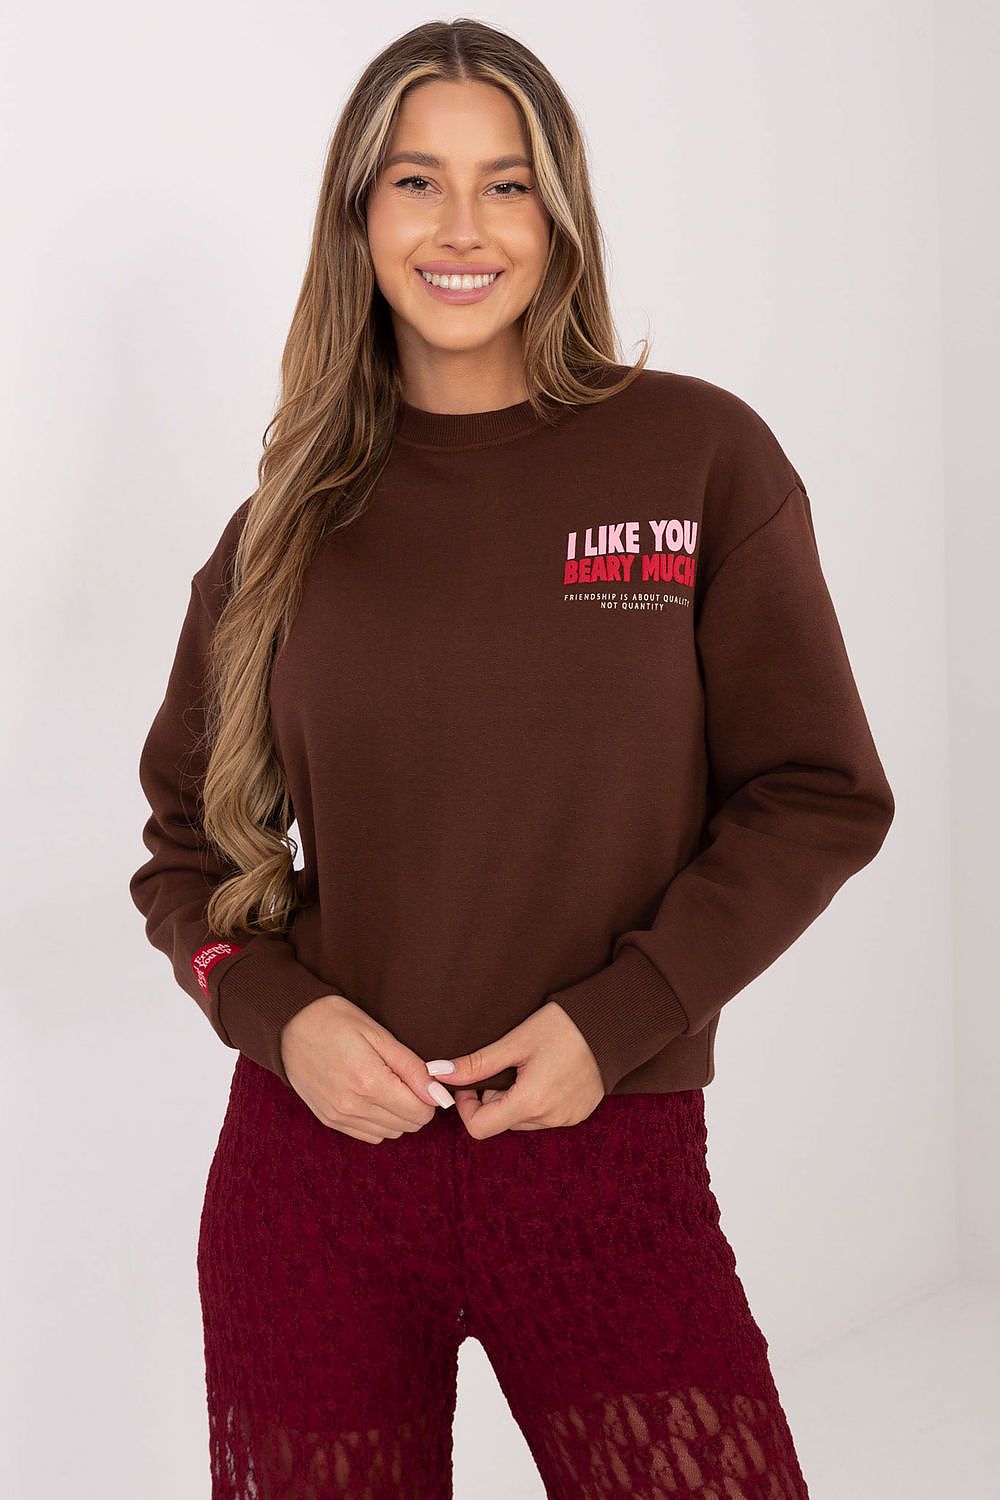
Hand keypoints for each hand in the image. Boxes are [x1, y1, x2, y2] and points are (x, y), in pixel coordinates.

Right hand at [281, 993, 453, 1141]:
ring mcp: (338, 1117)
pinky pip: (367, 1135)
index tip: (423, 1079)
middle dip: (415, 1105)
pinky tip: (371, 1096)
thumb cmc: (336, 1020)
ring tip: (386, 1084)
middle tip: (405, 1078)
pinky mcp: (328, 1120)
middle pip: (407, 1127)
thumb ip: (412, 1068)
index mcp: (369, 1083)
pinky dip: (378, 1121)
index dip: (429, 1097)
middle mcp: (353, 1107)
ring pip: (389, 1134)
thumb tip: (438, 1094)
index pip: (420, 1114)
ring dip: (397, 1115)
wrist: (289, 1023)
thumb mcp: (379, 1034)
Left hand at [441, 1001, 604, 1137]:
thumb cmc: (564, 1025)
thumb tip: (439, 1073)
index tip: (472, 1081)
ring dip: (515, 1099)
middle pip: (501, 1122)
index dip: (467, 1107)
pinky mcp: (579, 1114)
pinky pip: (544, 1116)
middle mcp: (550, 1118)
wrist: (614, 1023)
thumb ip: (476, 1063)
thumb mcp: (516, 1041)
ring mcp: (567, 1119)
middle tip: (504, 1065)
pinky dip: (536, 1100)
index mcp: (531, 1102)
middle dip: (493, 1098)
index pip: (480, 1128)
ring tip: (529, 1066)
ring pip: (521, 1120)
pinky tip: (548, 1072)